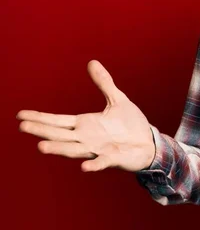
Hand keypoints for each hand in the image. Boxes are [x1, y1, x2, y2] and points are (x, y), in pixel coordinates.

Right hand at [17, 60, 155, 171]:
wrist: (149, 144)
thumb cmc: (131, 124)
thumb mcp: (118, 99)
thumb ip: (104, 83)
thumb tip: (92, 62)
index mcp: (86, 124)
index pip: (58, 121)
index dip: (41, 118)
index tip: (20, 115)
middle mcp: (87, 138)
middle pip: (60, 134)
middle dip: (42, 130)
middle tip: (23, 126)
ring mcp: (98, 150)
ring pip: (74, 150)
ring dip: (59, 148)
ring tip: (41, 146)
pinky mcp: (113, 158)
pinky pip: (101, 162)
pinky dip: (93, 164)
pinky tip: (84, 167)